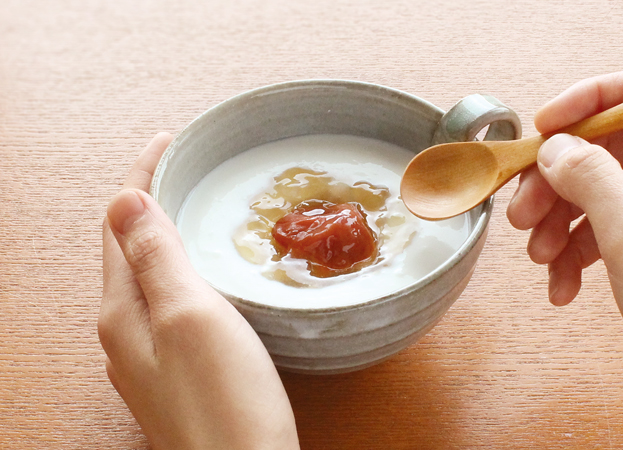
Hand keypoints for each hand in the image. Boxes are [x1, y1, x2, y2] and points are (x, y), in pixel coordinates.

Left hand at [99, 133, 299, 449]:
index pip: (121, 224)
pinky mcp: (179, 367)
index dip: (143, 176)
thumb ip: (155, 259)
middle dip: (152, 200)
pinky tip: (206, 271)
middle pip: (130, 248)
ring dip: (167, 233)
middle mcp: (127, 331)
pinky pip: (169, 302)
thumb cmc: (224, 403)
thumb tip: (126, 201)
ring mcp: (151, 352)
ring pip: (150, 275)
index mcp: (123, 311)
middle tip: (184, 168)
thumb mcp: (189, 317)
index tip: (169, 140)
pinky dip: (182, 269)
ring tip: (194, 206)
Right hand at [506, 66, 622, 385]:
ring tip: (539, 256)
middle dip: (558, 182)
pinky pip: (607, 230)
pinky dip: (577, 253)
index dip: (592, 99)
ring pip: (601, 192)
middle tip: (526, 211)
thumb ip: (591, 178)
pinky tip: (562, 282)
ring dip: (559, 224)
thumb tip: (557, 149)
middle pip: (612, 148)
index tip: (547, 126)